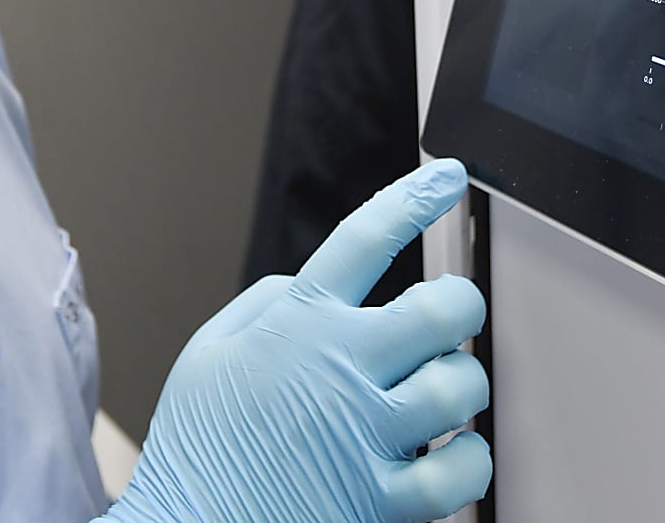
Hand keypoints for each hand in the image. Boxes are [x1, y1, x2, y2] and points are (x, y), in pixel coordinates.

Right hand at [105, 159, 489, 522]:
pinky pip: (462, 470)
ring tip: (436, 399)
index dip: (413, 197)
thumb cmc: (197, 451)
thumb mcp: (207, 354)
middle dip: (459, 306)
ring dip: (460, 387)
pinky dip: (467, 461)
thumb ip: (266, 304)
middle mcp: (338, 370)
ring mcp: (365, 437)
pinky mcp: (381, 502)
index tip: (446, 175)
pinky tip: (444, 458)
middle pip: (444, 310)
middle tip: (448, 322)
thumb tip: (311, 282)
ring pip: (462, 386)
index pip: (365, 239)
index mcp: (297, 326)